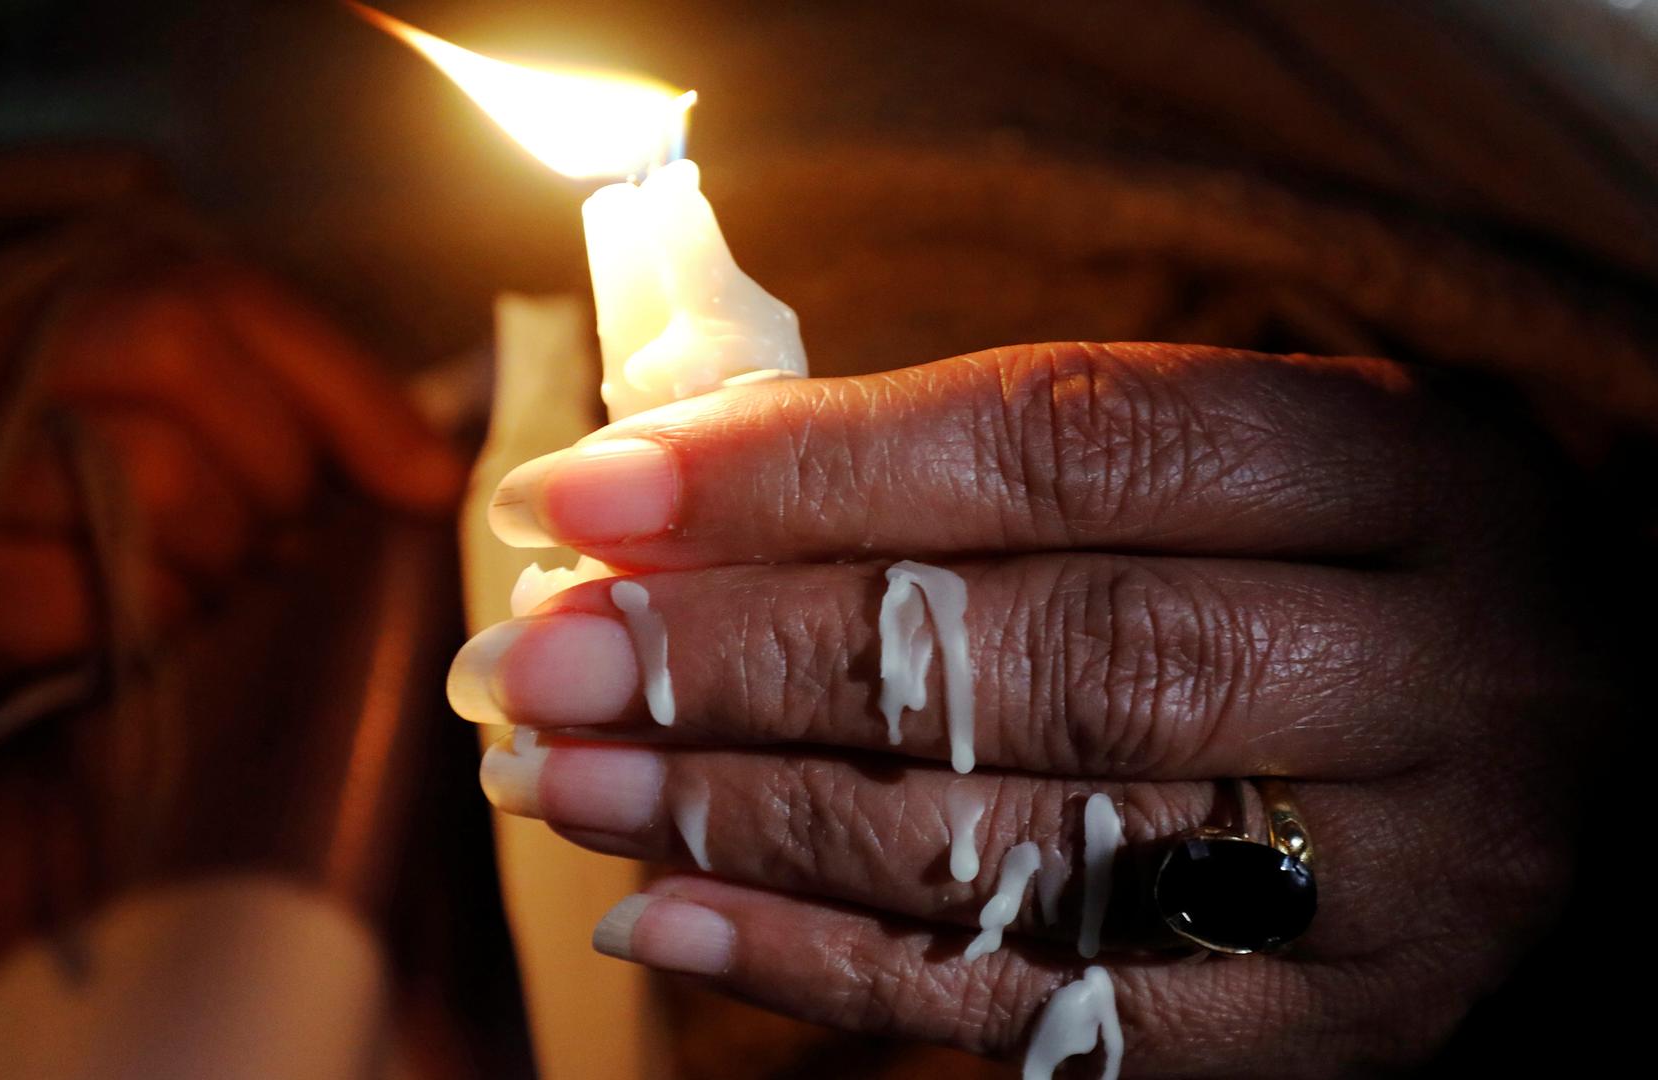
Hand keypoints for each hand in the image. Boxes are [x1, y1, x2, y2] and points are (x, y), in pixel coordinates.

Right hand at [0, 260, 463, 677]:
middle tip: (264, 530)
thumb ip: (333, 409)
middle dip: (270, 485)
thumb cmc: (129, 456)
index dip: (350, 399)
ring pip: (154, 488)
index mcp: (94, 282)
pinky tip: (132, 611)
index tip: (426, 486)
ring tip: (195, 563)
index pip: (233, 305)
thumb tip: (440, 481)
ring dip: (211, 560)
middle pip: (190, 380)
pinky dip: (137, 624)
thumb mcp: (229, 397)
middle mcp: (14, 343)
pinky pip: (79, 598)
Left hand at [447, 343, 1617, 1073]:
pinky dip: (828, 970)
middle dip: (741, 659)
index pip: (1050, 450)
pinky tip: (666, 920)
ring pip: (1010, 848)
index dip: (797, 470)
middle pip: (1020, 657)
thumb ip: (996, 474)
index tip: (591, 495)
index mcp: (1394, 473)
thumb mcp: (1239, 466)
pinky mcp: (1340, 1029)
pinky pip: (1046, 1011)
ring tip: (564, 777)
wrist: (1599, 766)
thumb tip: (679, 496)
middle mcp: (1418, 673)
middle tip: (543, 655)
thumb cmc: (1352, 579)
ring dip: (743, 815)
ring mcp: (1394, 877)